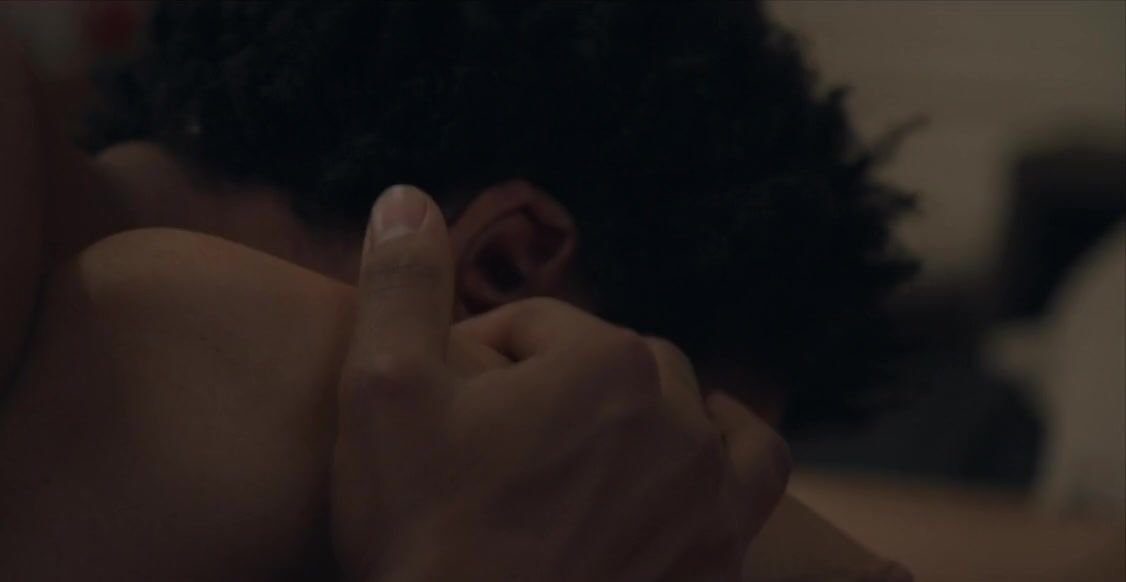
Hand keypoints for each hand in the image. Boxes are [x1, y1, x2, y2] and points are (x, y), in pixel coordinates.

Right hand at [331, 185, 789, 581]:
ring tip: (606, 438)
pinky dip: (725, 462)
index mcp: (605, 363)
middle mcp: (677, 417)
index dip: (482, 355)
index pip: (539, 325)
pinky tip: (687, 475)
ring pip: (699, 413)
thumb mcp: (383, 394)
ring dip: (659, 410)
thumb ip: (402, 283)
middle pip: (616, 365)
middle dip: (559, 385)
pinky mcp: (721, 557)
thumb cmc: (424, 535)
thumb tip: (405, 197)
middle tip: (501, 438)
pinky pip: (752, 480)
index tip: (446, 406)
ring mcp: (710, 493)